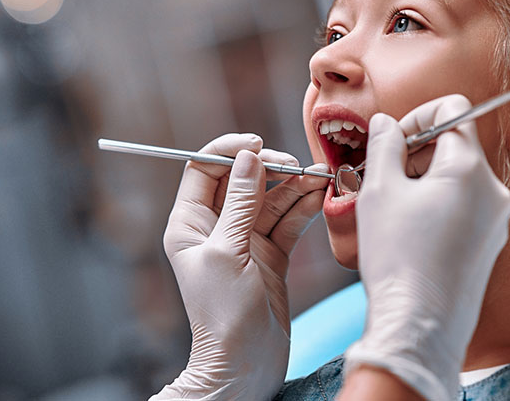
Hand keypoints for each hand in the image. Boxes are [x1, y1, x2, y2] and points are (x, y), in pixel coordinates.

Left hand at [152, 134, 326, 399]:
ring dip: (295, 185)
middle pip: (242, 178)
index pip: (203, 169)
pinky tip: (320, 195)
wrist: (245, 365)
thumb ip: (240, 203)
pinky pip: (288, 220)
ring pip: (270, 197)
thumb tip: (248, 157)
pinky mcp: (271, 254)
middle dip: (270, 167)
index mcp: (189, 223)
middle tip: (296, 166)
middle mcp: (215, 227)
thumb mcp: (228, 252)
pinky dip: (304, 206)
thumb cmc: (223, 316)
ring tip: (320, 176)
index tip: (257, 144)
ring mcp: (245, 240)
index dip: (229, 151)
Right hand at [340, 95, 509, 400]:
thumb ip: (383, 145)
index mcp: (470, 169)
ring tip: (390, 210)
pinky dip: (434, 207)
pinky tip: (407, 233)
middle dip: (415, 153)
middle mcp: (493, 191)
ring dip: (421, 181)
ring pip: (456, 178)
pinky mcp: (489, 244)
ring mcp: (496, 220)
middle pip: (454, 145)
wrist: (420, 325)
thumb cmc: (398, 257)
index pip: (453, 111)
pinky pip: (462, 207)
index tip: (390, 144)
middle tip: (380, 178)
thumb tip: (386, 124)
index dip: (416, 117)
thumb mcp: (379, 190)